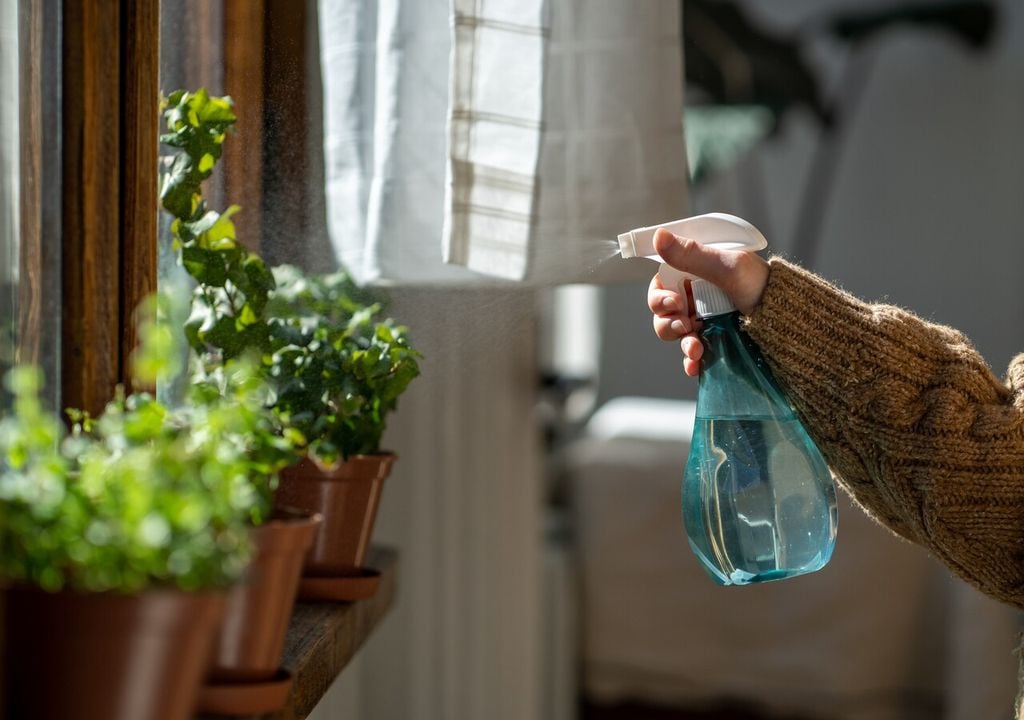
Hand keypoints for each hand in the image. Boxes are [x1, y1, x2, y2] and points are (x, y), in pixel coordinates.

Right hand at [647, 228, 769, 375]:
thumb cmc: (763, 286)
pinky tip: (695, 365)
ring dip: (679, 341)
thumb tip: (659, 236)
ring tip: (695, 348)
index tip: (672, 302)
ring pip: (675, 334)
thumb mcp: (728, 268)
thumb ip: (692, 256)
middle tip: (683, 325)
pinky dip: (690, 361)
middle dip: (667, 321)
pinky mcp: (714, 343)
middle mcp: (698, 297)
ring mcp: (705, 322)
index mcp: (697, 273)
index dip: (659, 295)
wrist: (791, 320)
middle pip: (664, 312)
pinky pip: (692, 355)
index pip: (663, 283)